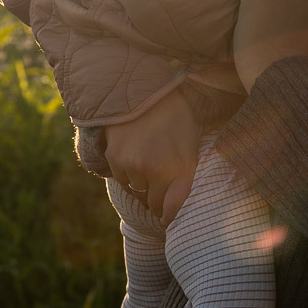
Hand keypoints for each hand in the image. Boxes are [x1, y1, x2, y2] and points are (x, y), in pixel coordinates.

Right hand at [102, 89, 200, 224]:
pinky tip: (135, 154)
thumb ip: (187, 178)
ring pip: (137, 192)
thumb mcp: (192, 146)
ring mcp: (135, 166)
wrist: (147, 89)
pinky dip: (127, 173)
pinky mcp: (115, 158)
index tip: (167, 217)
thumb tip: (171, 213)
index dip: (169, 217)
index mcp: (183, 168)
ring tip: (148, 162)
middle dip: (157, 199)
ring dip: (142, 184)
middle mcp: (158, 171)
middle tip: (160, 184)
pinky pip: (122, 179)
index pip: (172, 210)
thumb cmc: (177, 118)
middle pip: (153, 204)